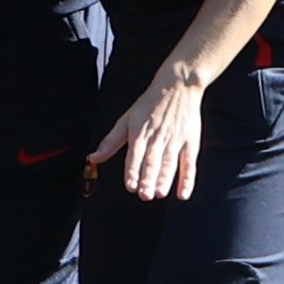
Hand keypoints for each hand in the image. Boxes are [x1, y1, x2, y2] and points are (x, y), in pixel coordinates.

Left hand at [93, 68, 208, 203]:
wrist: (177, 88)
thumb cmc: (148, 105)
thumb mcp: (125, 120)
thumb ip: (110, 141)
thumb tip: (92, 158)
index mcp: (139, 132)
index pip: (135, 155)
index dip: (132, 171)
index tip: (130, 186)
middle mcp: (157, 138)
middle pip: (152, 161)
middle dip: (148, 179)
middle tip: (144, 195)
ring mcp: (175, 140)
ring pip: (169, 163)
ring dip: (164, 180)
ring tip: (159, 194)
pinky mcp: (190, 142)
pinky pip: (189, 164)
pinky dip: (187, 179)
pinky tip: (183, 194)